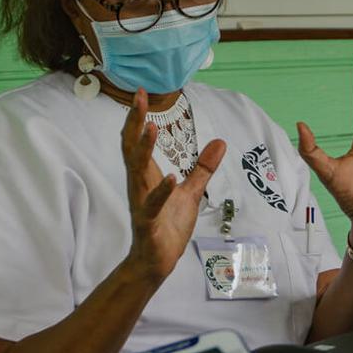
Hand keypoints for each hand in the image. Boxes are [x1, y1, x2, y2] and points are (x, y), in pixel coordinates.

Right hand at [122, 88, 225, 282]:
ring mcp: (141, 202)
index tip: (141, 93)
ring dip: (143, 150)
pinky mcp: (149, 222)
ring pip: (137, 172)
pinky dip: (161, 192)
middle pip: (132, 148)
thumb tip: (220, 142)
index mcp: (147, 176)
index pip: (138, 141)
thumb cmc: (168, 224)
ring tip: (151, 128)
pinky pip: (152, 205)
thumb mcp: (192, 192)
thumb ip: (203, 168)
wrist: (157, 260)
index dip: (138, 117)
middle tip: (138, 98)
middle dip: (135, 123)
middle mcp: (139, 184)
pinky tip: (171, 179)